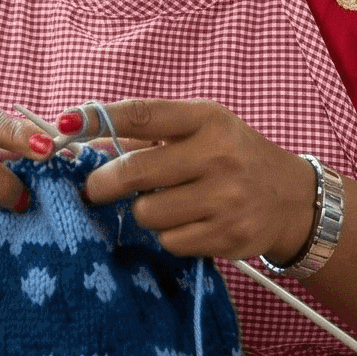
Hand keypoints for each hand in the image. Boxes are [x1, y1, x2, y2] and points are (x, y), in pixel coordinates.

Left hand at [80, 99, 316, 263]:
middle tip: (95, 188)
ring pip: (148, 213)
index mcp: (207, 120)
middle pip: (135, 172)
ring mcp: (226, 199)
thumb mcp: (199, 131)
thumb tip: (81, 141)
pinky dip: (168, 235)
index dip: (99, 119)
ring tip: (163, 204)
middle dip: (104, 183)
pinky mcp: (228, 236)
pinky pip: (170, 241)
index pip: (143, 114)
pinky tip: (187, 223)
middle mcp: (219, 156)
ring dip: (144, 212)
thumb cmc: (231, 157)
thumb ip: (145, 137)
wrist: (291, 199)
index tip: (65, 126)